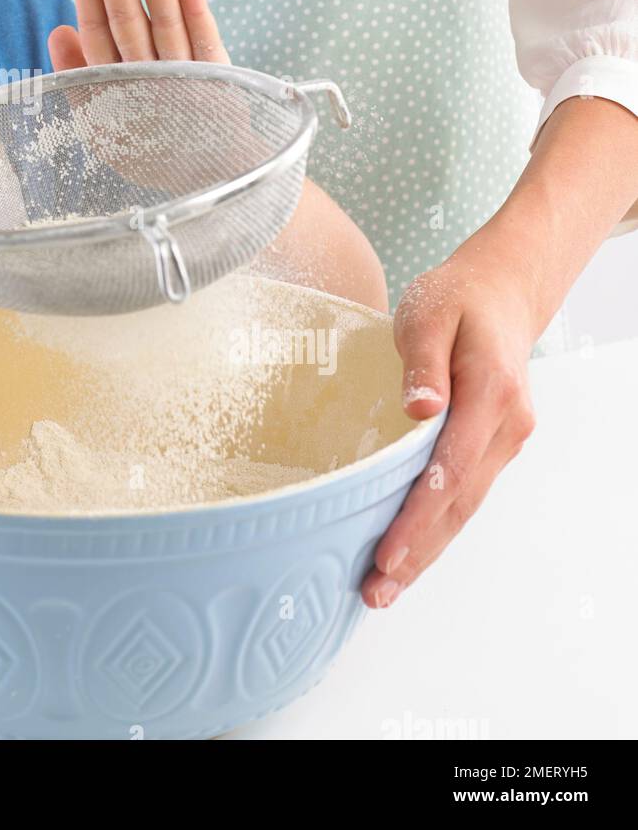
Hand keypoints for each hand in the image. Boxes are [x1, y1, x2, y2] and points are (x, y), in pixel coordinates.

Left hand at [363, 222, 539, 608]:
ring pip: (465, 506)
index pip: (449, 471)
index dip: (416, 517)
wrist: (501, 291)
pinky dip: (437, 525)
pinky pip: (464, 492)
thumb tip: (419, 408)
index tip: (386, 553)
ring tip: (385, 588)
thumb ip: (422, 362)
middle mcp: (507, 428)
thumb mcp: (429, 314)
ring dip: (427, 549)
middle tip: (376, 592)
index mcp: (492, 396)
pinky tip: (410, 550)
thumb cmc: (457, 298)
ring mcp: (505, 440)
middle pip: (459, 503)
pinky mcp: (493, 444)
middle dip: (417, 552)